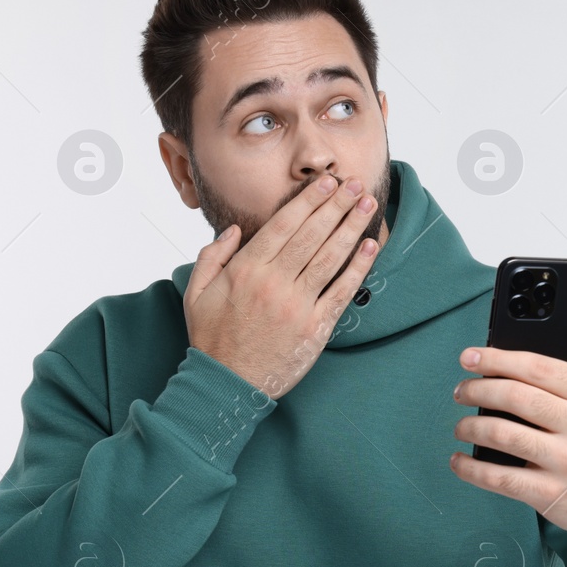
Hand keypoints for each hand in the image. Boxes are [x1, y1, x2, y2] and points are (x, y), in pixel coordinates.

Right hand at [184, 172, 379, 398]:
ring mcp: (296, 306)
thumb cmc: (212, 338)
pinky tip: (371, 247)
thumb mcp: (196, 292)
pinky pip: (340, 292)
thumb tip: (236, 229)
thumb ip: (213, 256)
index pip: (283, 226)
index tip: (326, 183)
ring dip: (352, 228)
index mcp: (245, 270)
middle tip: (355, 184)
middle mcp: (273, 284)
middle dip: (336, 206)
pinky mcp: (315, 329)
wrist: (227, 384)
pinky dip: (358, 269)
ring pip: (329, 258)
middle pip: (311, 236)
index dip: (308, 202)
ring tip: (368, 205)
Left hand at [448, 309, 566, 535]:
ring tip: (461, 425)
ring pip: (503, 435)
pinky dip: (472, 469)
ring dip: (471, 427)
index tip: (472, 356)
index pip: (539, 367)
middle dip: (478, 390)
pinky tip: (460, 461)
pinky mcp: (551, 494)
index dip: (499, 358)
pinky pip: (501, 478)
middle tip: (462, 390)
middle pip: (516, 397)